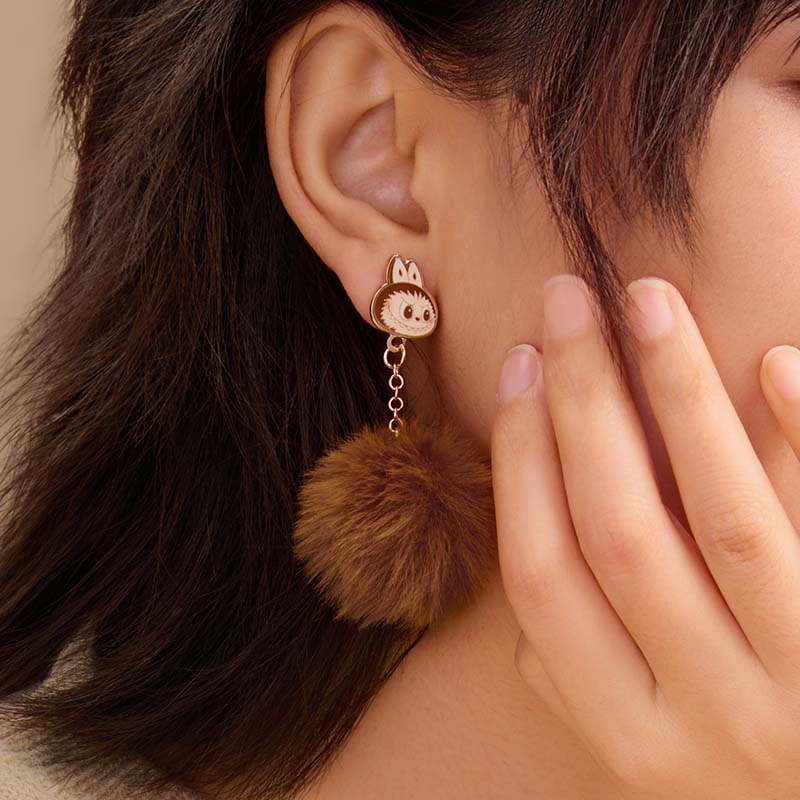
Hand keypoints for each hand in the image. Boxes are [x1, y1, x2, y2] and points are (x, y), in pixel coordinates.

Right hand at [491, 274, 799, 799]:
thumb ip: (577, 679)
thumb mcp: (642, 753)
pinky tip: (773, 363)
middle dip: (583, 401)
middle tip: (567, 302)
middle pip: (618, 529)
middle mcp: (711, 713)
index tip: (520, 369)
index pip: (544, 573)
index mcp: (630, 734)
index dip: (522, 459)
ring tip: (648, 303)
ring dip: (678, 397)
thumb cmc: (741, 782)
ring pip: (725, 516)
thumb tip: (527, 598)